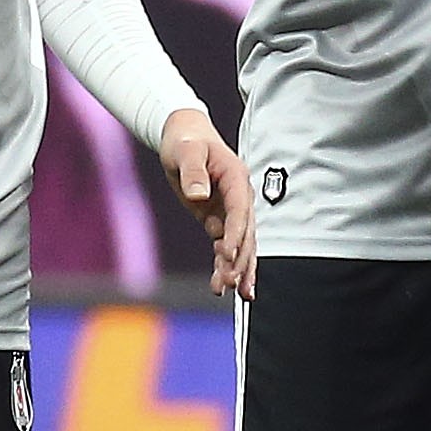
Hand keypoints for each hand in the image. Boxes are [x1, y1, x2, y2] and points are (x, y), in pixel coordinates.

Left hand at [159, 110, 255, 299]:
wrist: (184, 138)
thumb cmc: (185, 141)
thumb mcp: (186, 151)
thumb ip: (193, 171)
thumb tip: (198, 195)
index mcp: (237, 179)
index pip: (241, 211)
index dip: (236, 234)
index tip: (228, 254)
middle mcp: (240, 197)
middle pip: (246, 234)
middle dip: (240, 260)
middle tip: (230, 283)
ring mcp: (231, 210)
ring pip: (240, 245)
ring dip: (237, 268)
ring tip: (231, 292)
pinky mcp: (218, 219)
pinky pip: (225, 245)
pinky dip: (225, 265)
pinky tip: (224, 285)